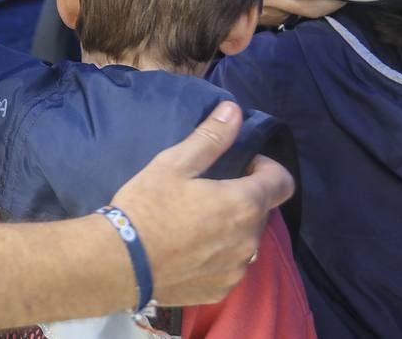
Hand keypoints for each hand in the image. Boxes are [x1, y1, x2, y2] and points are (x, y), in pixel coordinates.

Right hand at [111, 102, 293, 306]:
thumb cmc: (147, 206)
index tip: (237, 165)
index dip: (264, 167)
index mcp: (244, 204)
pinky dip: (218, 255)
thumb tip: (235, 110)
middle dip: (242, 197)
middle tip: (204, 192)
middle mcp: (251, 240)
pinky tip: (188, 249)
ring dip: (231, 228)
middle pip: (260, 210)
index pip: (282, 182)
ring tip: (194, 223)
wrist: (119, 263)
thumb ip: (211, 137)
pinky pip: (231, 265)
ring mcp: (237, 269)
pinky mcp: (220, 290)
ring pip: (246, 240)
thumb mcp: (175, 163)